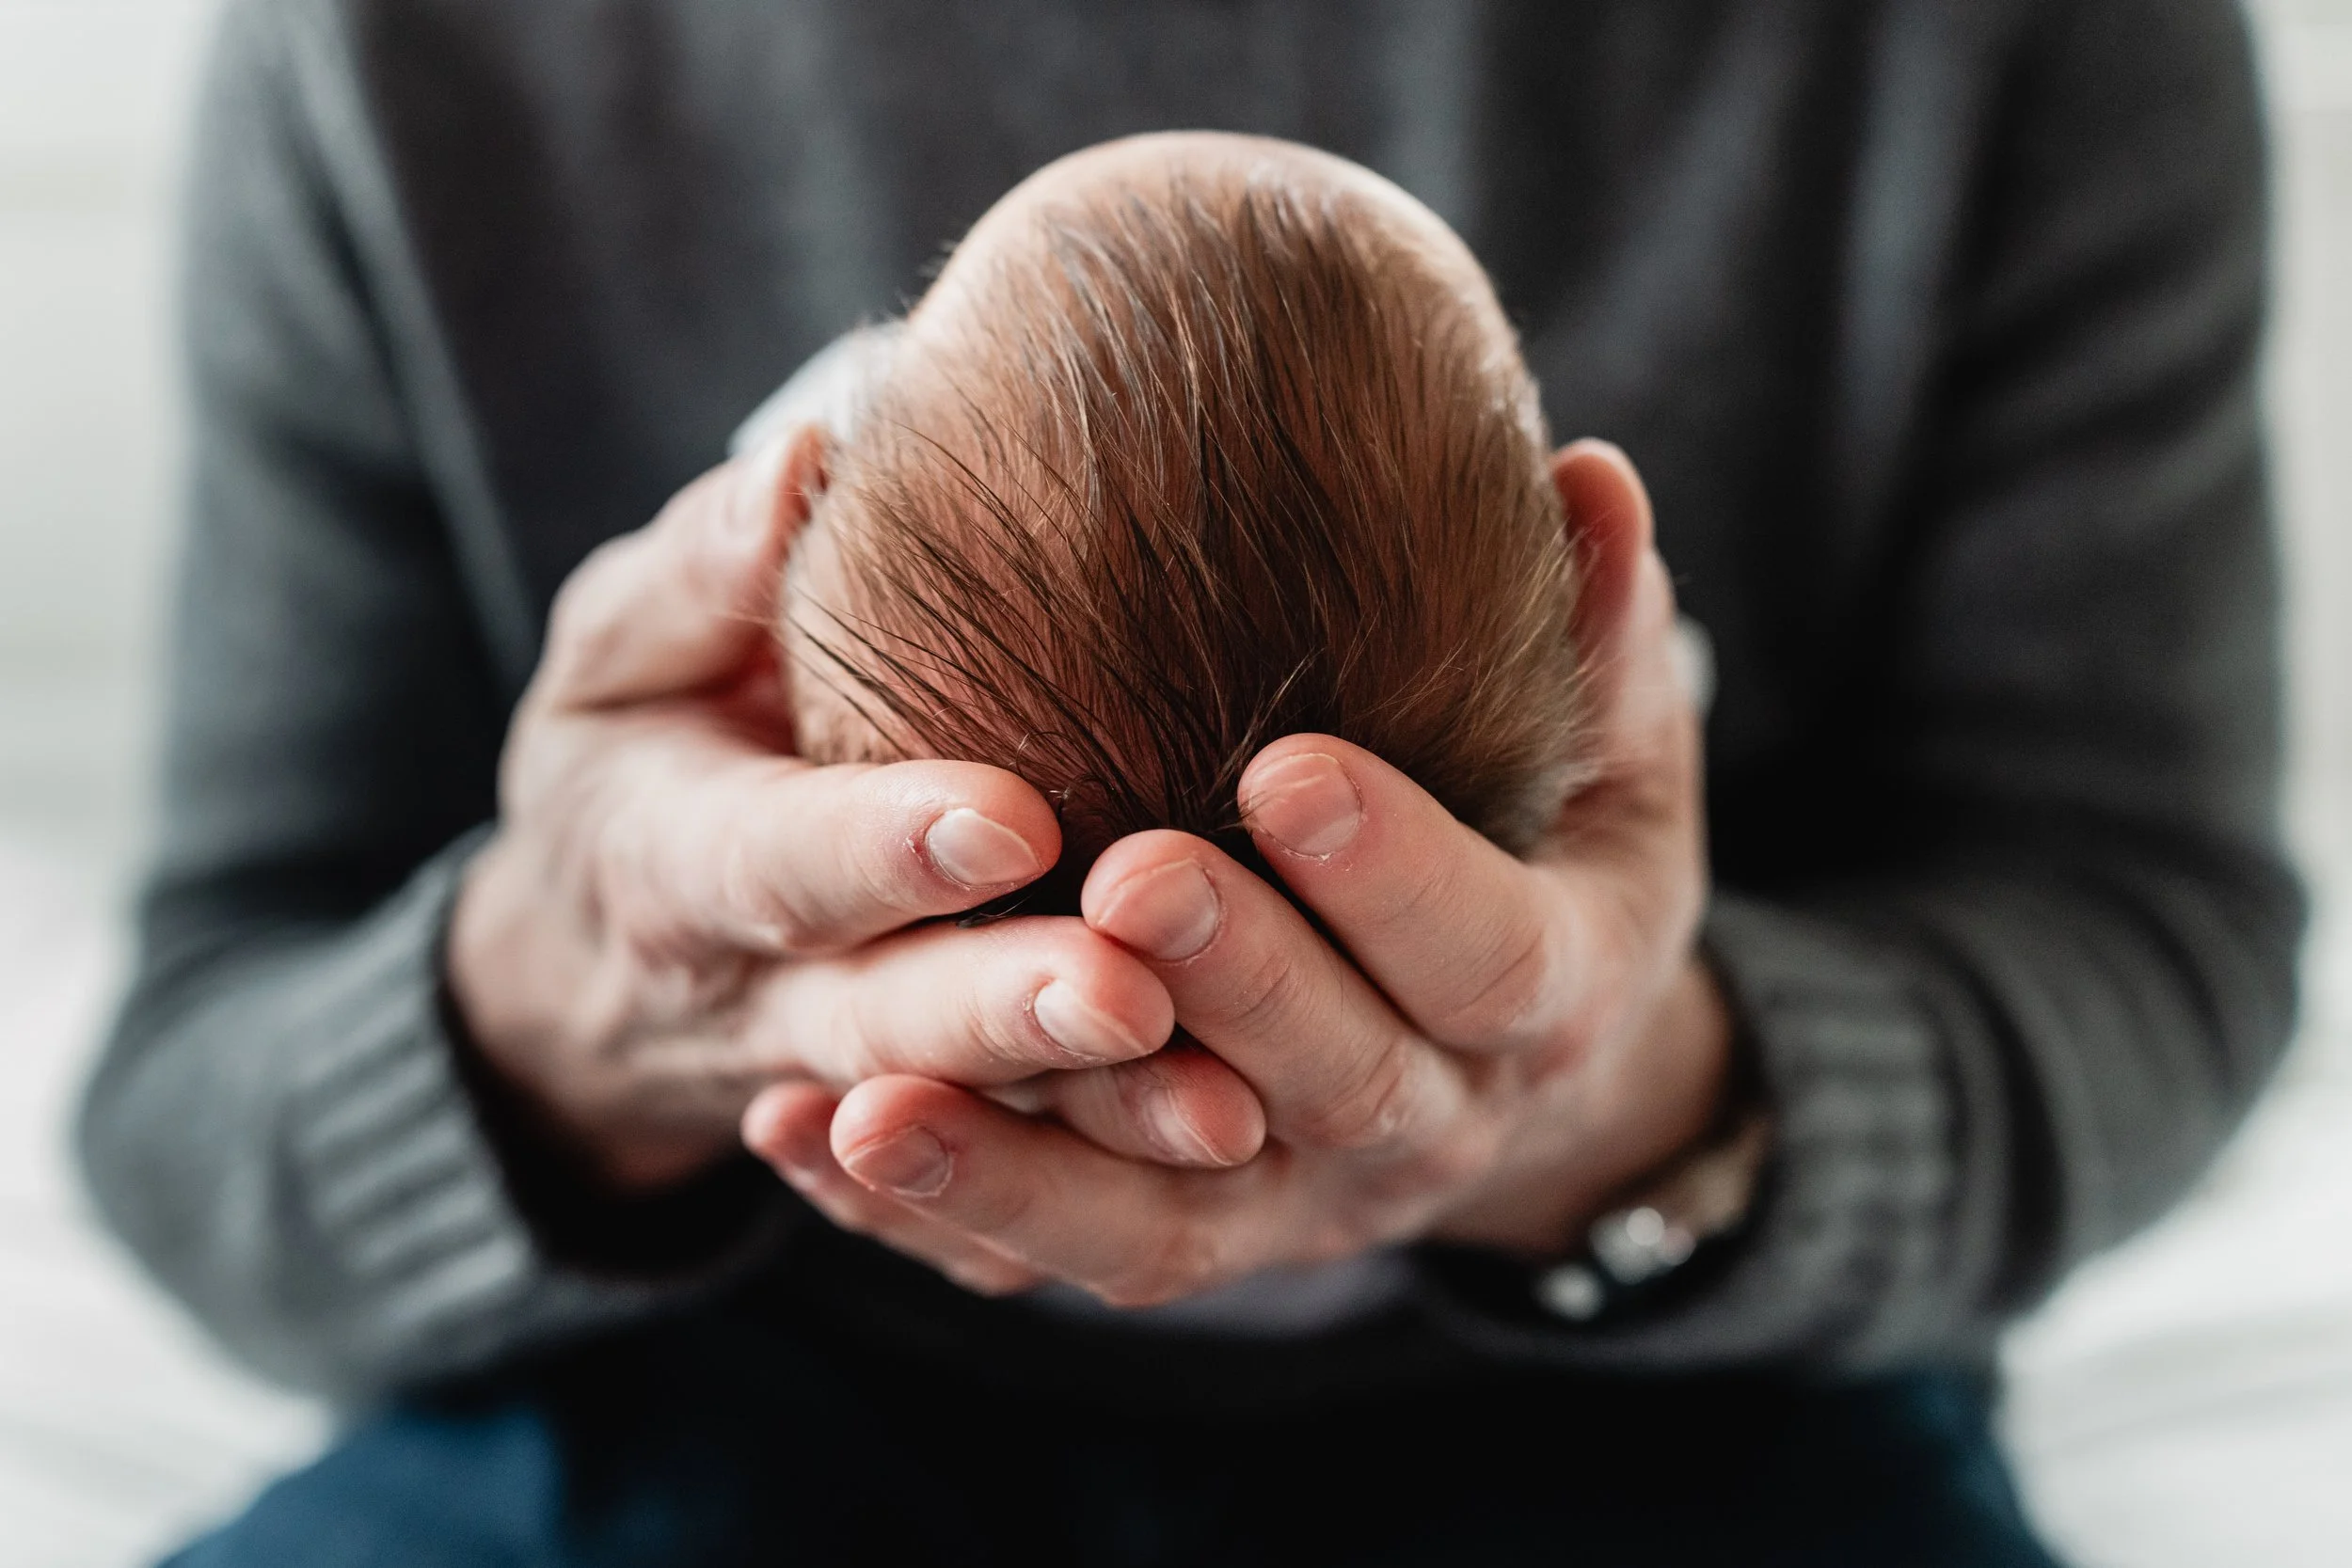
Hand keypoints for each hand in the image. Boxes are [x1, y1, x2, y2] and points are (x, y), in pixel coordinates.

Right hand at [446, 432, 1264, 1234]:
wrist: (588, 972)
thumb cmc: (634, 757)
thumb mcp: (616, 654)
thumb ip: (702, 572)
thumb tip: (809, 459)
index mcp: (672, 861)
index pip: (778, 861)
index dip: (886, 847)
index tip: (1013, 818)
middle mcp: (753, 997)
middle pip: (882, 1022)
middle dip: (1006, 1014)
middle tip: (1135, 996)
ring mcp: (828, 1091)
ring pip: (965, 1120)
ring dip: (1091, 1122)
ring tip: (1231, 1110)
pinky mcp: (902, 1147)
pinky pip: (990, 1198)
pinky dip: (1091, 1193)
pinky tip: (1219, 1165)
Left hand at [742, 441, 1732, 1299]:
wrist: (1513, 1068)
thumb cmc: (1554, 858)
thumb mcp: (1619, 756)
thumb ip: (1600, 636)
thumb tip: (1592, 477)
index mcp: (1551, 993)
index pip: (1487, 950)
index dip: (1397, 872)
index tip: (1287, 764)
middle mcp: (1432, 1123)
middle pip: (1331, 1080)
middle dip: (1226, 983)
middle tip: (1113, 881)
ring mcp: (1302, 1204)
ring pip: (1163, 1217)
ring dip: (1018, 1159)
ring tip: (867, 1094)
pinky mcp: (1196, 1239)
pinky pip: (1060, 1249)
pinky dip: (937, 1203)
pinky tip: (797, 1135)